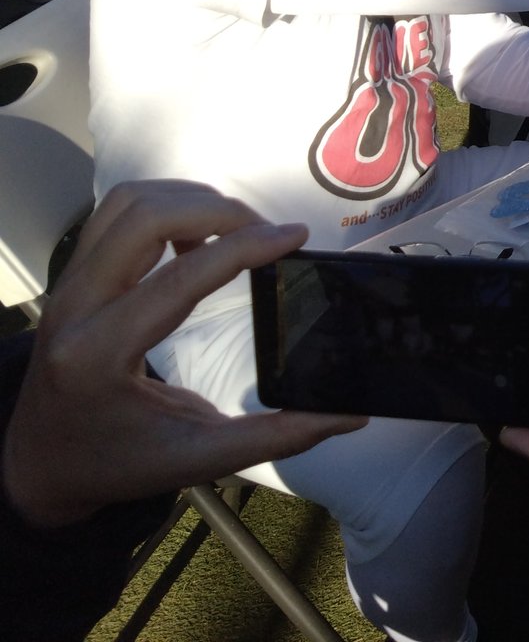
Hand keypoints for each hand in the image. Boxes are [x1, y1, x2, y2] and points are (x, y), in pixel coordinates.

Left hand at [2, 181, 363, 528]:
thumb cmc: (117, 462)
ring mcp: (68, 286)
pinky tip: (199, 235)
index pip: (179, 277)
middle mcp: (75, 309)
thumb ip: (275, 436)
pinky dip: (167, 206)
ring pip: (129, 203)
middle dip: (219, 209)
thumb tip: (352, 415)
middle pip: (145, 217)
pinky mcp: (73, 275)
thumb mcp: (196, 459)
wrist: (40, 465)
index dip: (245, 246)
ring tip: (237, 230)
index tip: (296, 236)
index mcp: (100, 355)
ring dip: (191, 200)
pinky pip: (117, 213)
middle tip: (268, 233)